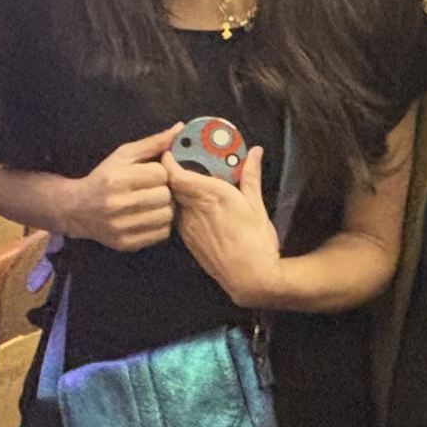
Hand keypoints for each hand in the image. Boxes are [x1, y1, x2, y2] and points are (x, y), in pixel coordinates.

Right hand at [69, 126, 179, 250]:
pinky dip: (160, 225)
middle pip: (165, 195)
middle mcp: (116, 205)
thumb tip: (180, 128)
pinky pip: (161, 233)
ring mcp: (120, 227)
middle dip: (163, 190)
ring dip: (164, 208)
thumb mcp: (124, 156)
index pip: (160, 174)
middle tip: (153, 189)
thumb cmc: (104, 178)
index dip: (160, 172)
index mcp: (116, 179)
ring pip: (166, 215)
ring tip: (152, 203)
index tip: (151, 174)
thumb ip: (153, 143)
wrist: (76, 209)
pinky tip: (148, 217)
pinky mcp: (125, 243)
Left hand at [163, 146, 282, 306]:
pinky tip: (197, 204)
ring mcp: (188, 226)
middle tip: (185, 158)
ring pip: (176, 200)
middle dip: (175, 169)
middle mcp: (195, 209)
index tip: (173, 148)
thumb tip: (255, 152)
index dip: (170, 160)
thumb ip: (250, 176)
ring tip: (192, 179)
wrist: (248, 278)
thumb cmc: (257, 240)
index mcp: (212, 196)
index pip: (177, 174)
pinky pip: (180, 215)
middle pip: (173, 184)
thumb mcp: (257, 206)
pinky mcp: (187, 239)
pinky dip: (184, 205)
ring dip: (179, 188)